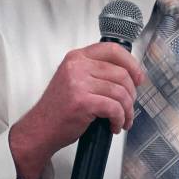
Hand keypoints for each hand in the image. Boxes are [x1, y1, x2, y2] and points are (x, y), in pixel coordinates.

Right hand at [10, 42, 144, 178]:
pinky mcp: (82, 101)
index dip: (132, 64)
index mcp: (77, 57)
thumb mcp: (74, 80)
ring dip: (127, 110)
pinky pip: (114, 108)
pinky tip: (115, 125)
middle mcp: (77, 66)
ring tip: (123, 119)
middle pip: (121, 73)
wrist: (40, 129)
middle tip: (129, 106)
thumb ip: (96, 72)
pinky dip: (120, 119)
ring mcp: (78, 83)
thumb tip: (129, 75)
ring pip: (121, 92)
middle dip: (132, 94)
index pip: (112, 50)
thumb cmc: (59, 108)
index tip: (138, 78)